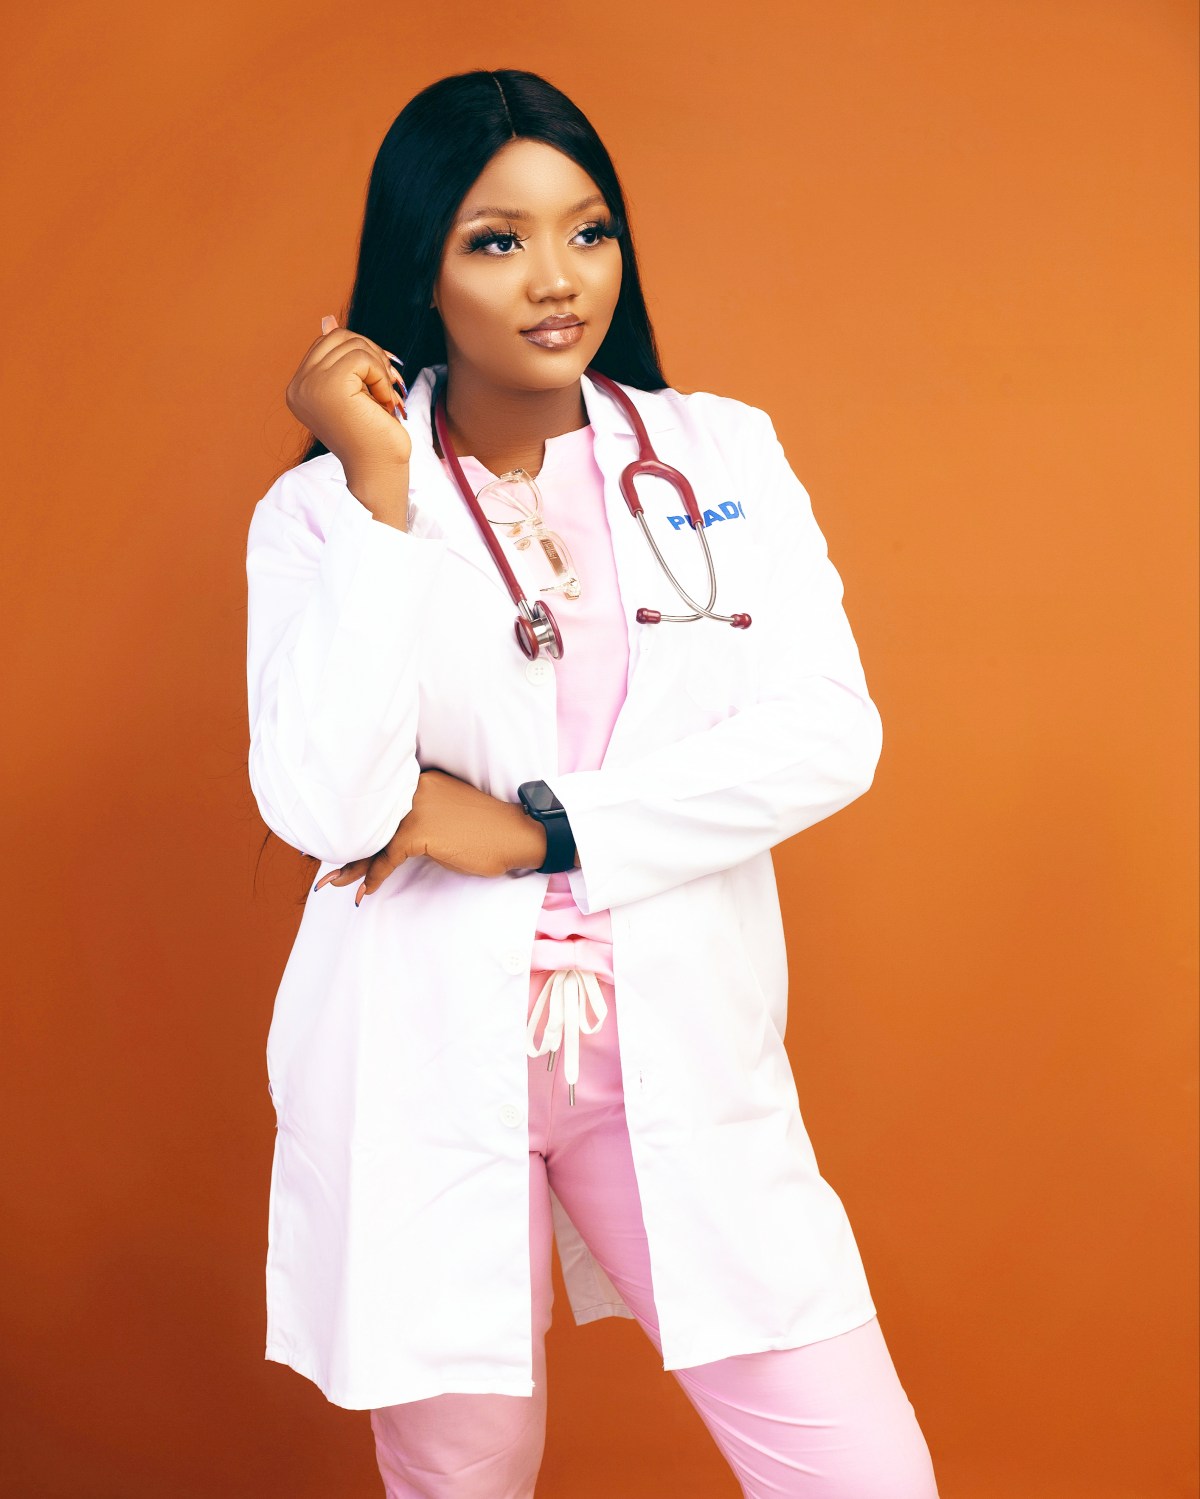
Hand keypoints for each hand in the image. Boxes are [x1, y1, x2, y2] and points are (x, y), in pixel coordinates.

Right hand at [285, 314, 410, 479]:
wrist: (379, 472)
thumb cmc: (373, 437)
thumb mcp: (355, 391)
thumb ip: (340, 358)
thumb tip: (327, 319)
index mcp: (299, 388)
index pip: (328, 343)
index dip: (360, 354)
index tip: (377, 381)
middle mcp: (298, 386)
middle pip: (338, 337)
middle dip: (371, 354)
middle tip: (387, 385)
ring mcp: (310, 385)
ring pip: (352, 343)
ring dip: (379, 367)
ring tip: (384, 398)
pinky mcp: (329, 386)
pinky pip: (362, 357)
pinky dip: (381, 377)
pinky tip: (383, 403)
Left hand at [312, 770, 547, 905]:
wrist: (517, 834)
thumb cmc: (485, 829)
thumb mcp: (445, 815)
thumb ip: (417, 818)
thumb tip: (385, 840)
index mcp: (419, 781)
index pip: (381, 807)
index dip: (355, 828)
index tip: (330, 844)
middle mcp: (414, 789)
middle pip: (372, 822)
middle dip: (344, 848)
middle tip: (319, 868)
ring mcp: (417, 808)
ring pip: (374, 840)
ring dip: (352, 867)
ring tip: (332, 884)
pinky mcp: (422, 831)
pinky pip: (389, 857)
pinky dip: (376, 876)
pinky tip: (367, 892)